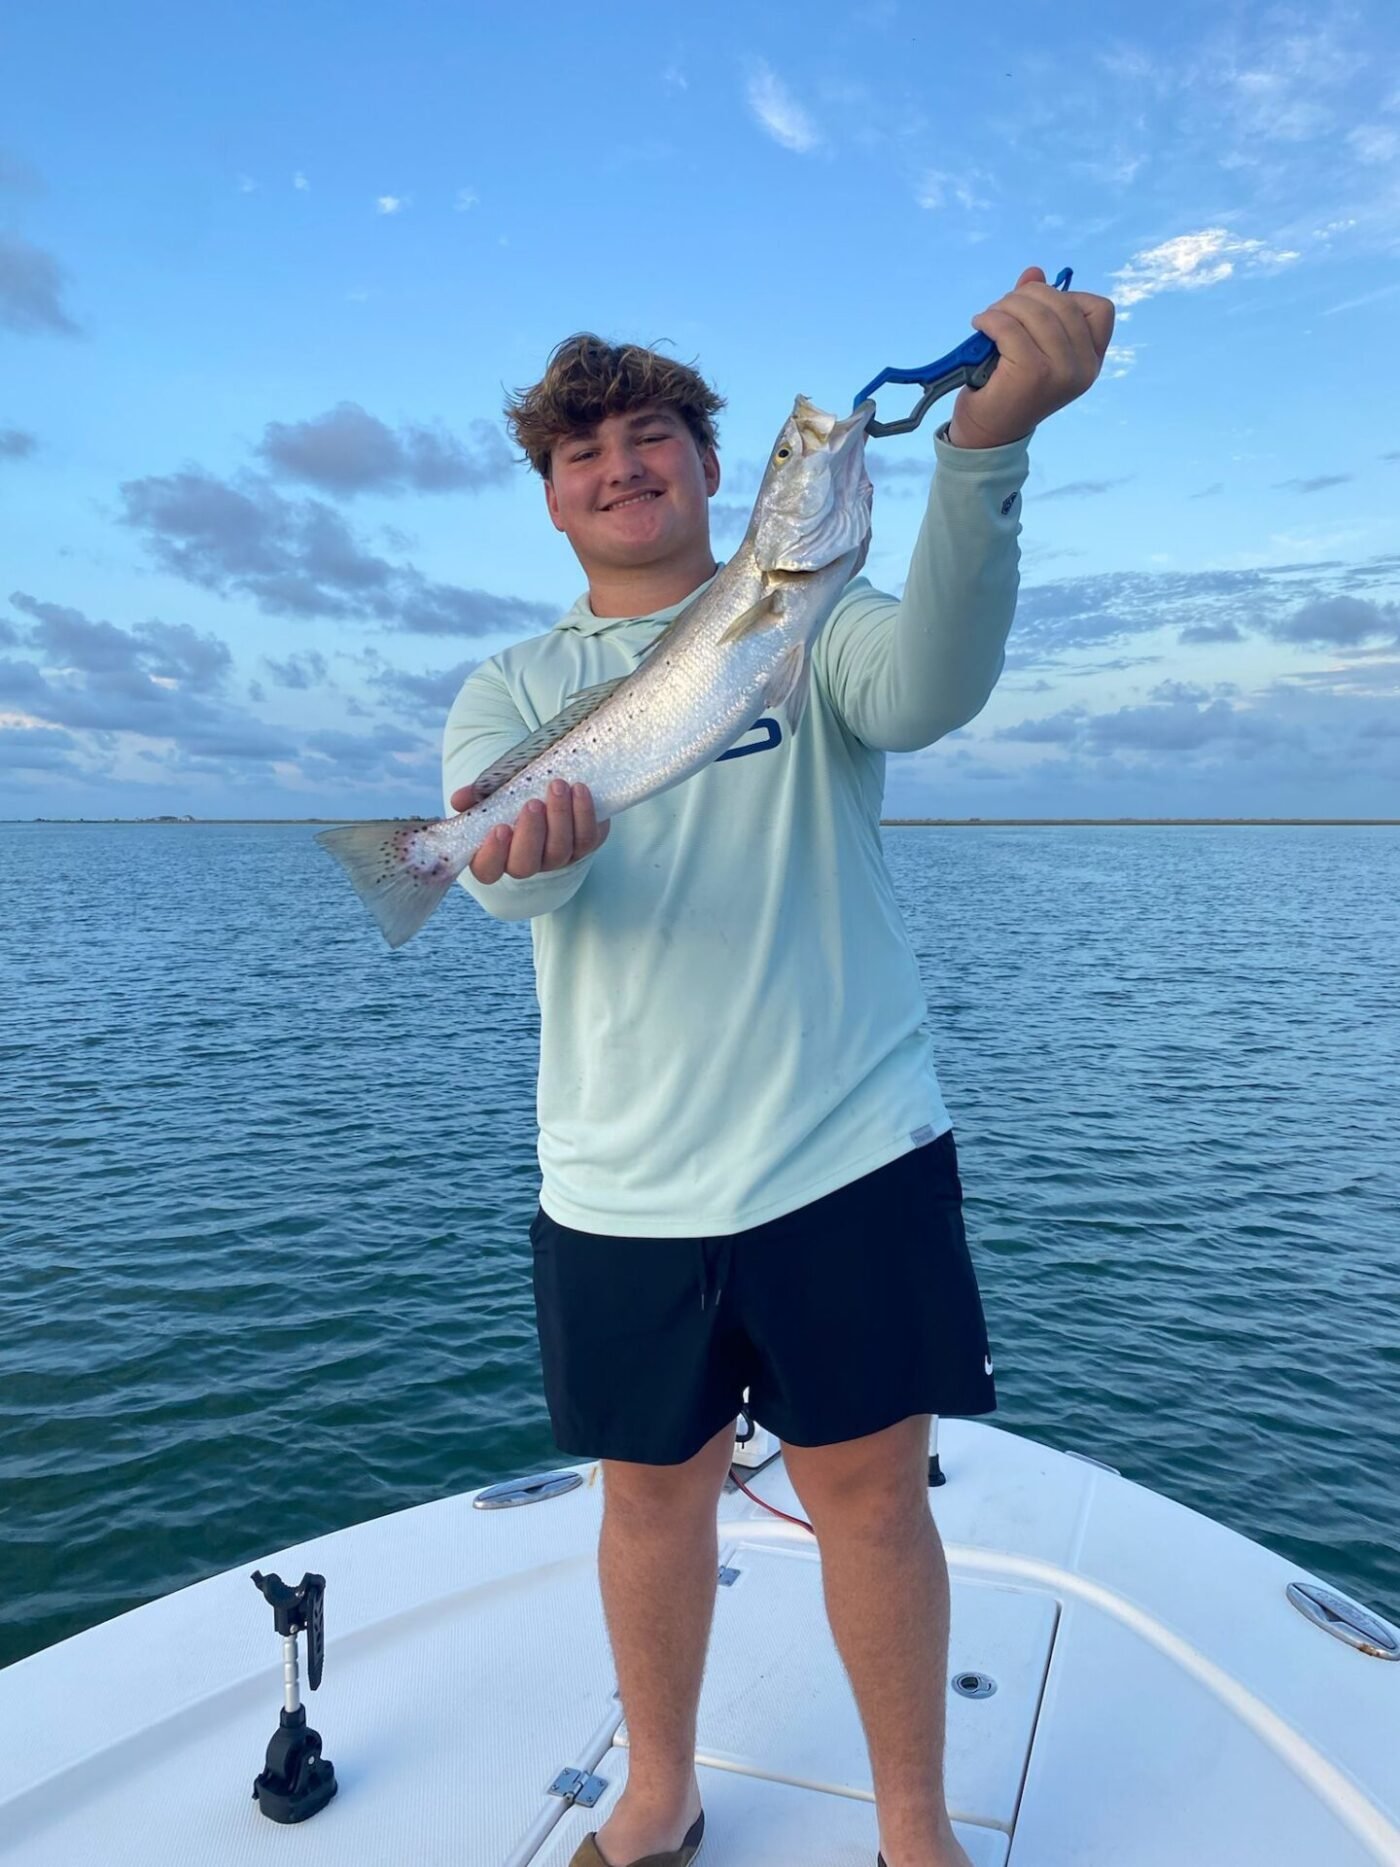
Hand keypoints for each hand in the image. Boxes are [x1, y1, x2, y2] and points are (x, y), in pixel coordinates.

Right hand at [450, 778, 609, 882]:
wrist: (556, 787)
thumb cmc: (518, 793)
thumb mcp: (496, 790)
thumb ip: (477, 795)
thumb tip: (459, 800)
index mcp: (497, 854)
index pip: (487, 870)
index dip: (492, 855)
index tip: (499, 828)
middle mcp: (528, 862)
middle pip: (526, 865)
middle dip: (530, 834)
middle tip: (531, 803)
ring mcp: (557, 857)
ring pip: (559, 851)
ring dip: (559, 817)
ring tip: (557, 786)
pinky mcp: (585, 845)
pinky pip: (587, 838)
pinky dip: (584, 813)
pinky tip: (579, 789)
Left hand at [948, 266, 1115, 449]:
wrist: (987, 434)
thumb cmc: (1008, 388)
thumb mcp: (1029, 344)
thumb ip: (1036, 309)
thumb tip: (1034, 272)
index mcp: (1091, 360)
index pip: (1099, 309)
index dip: (1068, 297)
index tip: (1038, 309)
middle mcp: (1083, 368)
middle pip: (1062, 303)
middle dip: (1026, 296)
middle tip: (1002, 309)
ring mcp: (1061, 373)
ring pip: (1036, 313)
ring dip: (1005, 306)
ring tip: (989, 319)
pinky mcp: (1032, 375)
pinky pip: (1011, 328)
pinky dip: (991, 320)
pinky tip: (980, 326)